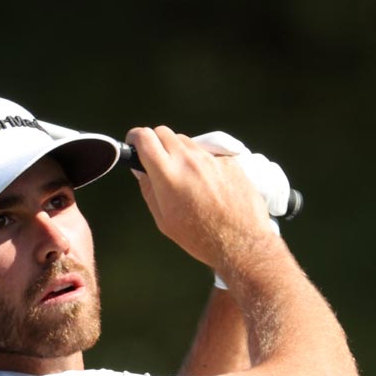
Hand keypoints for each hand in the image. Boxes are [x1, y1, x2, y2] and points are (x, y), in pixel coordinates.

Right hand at [126, 126, 279, 273]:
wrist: (241, 242)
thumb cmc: (200, 238)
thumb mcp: (164, 220)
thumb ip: (149, 190)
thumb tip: (141, 170)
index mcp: (168, 174)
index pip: (144, 137)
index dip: (135, 138)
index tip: (134, 144)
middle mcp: (189, 159)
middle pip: (163, 132)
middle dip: (155, 143)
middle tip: (157, 163)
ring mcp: (211, 158)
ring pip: (186, 141)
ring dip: (179, 152)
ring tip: (184, 177)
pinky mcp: (229, 160)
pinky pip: (208, 153)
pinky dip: (201, 162)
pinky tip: (207, 184)